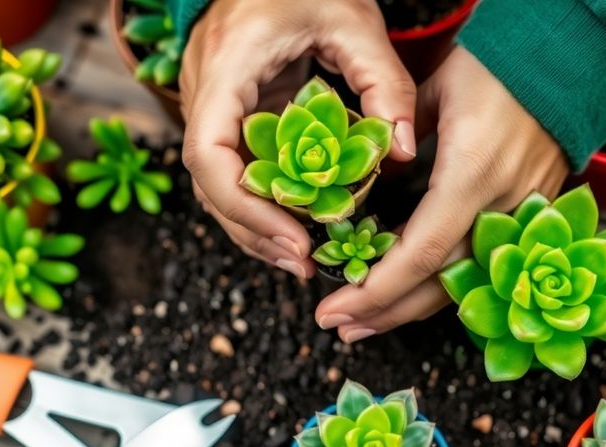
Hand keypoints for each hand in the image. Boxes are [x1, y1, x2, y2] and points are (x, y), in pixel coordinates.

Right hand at [180, 0, 417, 278]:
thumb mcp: (355, 21)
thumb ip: (383, 84)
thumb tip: (399, 152)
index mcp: (226, 67)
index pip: (208, 154)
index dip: (244, 207)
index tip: (293, 238)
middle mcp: (206, 92)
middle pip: (211, 184)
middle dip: (255, 231)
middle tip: (306, 264)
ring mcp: (213, 105)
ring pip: (220, 184)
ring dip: (257, 225)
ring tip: (304, 258)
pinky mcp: (232, 112)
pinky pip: (238, 167)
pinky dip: (265, 200)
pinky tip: (298, 223)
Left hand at [315, 46, 570, 341]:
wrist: (570, 58)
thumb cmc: (496, 64)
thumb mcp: (435, 91)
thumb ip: (399, 137)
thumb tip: (372, 172)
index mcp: (473, 174)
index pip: (423, 253)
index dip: (378, 290)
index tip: (334, 309)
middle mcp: (503, 207)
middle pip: (443, 284)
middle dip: (386, 312)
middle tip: (338, 327)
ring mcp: (523, 217)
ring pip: (465, 282)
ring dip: (412, 307)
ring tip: (365, 321)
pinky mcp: (532, 217)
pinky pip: (483, 265)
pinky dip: (443, 285)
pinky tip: (412, 295)